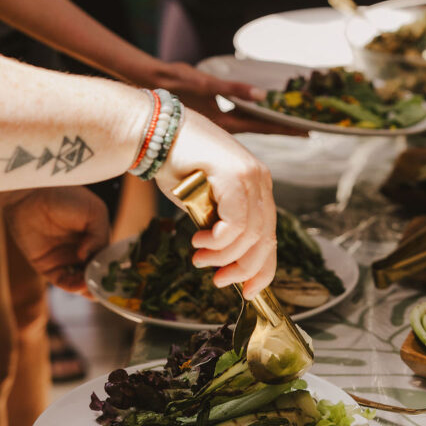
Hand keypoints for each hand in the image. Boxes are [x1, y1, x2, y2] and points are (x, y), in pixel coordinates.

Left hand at [0, 187, 109, 292]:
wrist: (31, 195)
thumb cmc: (66, 197)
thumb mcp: (94, 211)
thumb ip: (100, 235)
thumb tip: (89, 258)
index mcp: (96, 238)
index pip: (110, 259)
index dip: (115, 269)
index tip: (121, 277)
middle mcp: (83, 252)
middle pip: (97, 274)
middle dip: (103, 283)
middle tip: (109, 288)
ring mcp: (66, 261)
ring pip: (82, 282)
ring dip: (89, 287)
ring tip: (94, 286)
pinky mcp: (48, 268)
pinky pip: (63, 282)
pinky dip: (73, 286)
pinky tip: (81, 284)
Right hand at [146, 60, 305, 134]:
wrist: (151, 95)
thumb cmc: (177, 88)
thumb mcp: (206, 87)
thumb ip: (233, 90)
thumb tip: (262, 94)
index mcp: (226, 122)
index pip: (263, 127)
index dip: (285, 129)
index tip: (305, 131)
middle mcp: (225, 125)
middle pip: (261, 127)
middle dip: (282, 128)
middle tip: (304, 129)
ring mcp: (220, 122)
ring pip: (252, 123)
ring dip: (270, 123)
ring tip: (289, 121)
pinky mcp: (214, 115)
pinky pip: (240, 117)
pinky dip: (254, 114)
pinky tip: (261, 110)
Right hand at [155, 108, 276, 298]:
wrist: (156, 134)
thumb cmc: (177, 167)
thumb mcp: (205, 203)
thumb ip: (221, 224)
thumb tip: (228, 260)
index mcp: (258, 186)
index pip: (270, 234)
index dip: (263, 268)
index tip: (248, 291)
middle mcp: (260, 180)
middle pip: (266, 238)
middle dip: (243, 268)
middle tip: (220, 280)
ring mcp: (251, 175)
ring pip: (250, 234)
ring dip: (223, 255)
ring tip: (200, 258)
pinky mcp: (235, 175)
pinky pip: (235, 222)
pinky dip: (218, 240)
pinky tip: (200, 241)